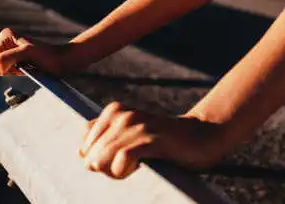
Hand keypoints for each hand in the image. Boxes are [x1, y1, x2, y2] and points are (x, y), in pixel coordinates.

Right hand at [0, 27, 83, 76]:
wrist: (60, 62)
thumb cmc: (47, 55)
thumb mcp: (27, 53)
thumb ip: (8, 58)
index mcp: (6, 35)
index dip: (3, 64)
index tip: (19, 61)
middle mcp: (5, 42)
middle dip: (7, 68)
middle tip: (24, 64)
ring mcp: (9, 52)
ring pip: (0, 69)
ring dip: (12, 71)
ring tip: (26, 65)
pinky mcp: (14, 60)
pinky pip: (7, 72)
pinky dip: (15, 73)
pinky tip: (26, 68)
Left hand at [79, 101, 229, 178]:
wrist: (203, 136)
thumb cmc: (165, 144)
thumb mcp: (131, 138)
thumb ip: (107, 140)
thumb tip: (81, 155)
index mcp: (114, 112)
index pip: (85, 145)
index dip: (97, 160)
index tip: (116, 165)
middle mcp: (122, 115)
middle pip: (91, 155)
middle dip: (104, 169)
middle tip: (129, 170)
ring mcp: (136, 125)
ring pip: (102, 158)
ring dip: (114, 173)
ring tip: (135, 170)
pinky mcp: (151, 139)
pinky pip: (122, 158)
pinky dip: (123, 170)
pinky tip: (138, 169)